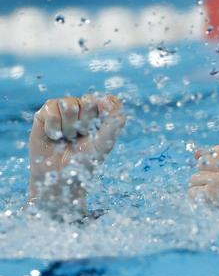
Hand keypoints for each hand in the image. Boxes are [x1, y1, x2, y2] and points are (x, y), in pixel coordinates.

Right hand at [28, 94, 125, 209]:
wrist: (60, 177)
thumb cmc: (85, 161)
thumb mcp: (105, 142)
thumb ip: (115, 120)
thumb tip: (109, 98)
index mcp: (101, 113)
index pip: (108, 100)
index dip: (103, 114)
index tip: (97, 130)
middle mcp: (83, 108)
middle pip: (89, 101)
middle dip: (86, 123)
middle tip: (81, 137)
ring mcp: (64, 109)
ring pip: (69, 104)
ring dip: (69, 126)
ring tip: (68, 137)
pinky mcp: (45, 113)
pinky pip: (52, 110)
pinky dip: (54, 127)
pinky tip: (54, 136)